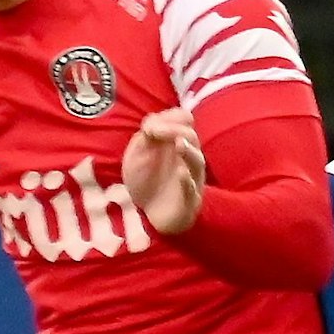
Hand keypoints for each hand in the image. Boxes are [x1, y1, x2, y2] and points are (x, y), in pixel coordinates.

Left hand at [120, 109, 205, 234]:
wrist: (148, 215)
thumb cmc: (145, 181)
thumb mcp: (136, 157)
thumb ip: (143, 139)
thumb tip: (151, 122)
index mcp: (176, 143)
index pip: (183, 121)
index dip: (170, 118)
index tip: (149, 126)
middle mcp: (187, 158)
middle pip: (191, 137)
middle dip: (174, 130)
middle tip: (154, 131)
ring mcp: (191, 178)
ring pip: (197, 161)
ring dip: (189, 151)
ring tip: (179, 144)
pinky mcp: (190, 200)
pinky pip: (192, 190)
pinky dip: (187, 181)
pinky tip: (181, 173)